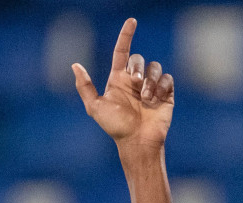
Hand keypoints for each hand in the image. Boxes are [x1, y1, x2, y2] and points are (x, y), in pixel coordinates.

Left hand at [71, 18, 174, 149]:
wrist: (137, 141)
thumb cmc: (115, 127)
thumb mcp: (95, 107)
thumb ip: (85, 87)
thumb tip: (75, 65)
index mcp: (118, 79)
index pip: (122, 51)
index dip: (126, 35)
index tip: (132, 21)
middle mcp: (135, 80)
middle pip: (139, 58)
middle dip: (137, 67)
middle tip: (135, 83)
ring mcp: (151, 86)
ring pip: (154, 67)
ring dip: (149, 81)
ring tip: (146, 98)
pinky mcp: (166, 93)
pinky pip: (167, 78)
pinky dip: (161, 86)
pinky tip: (155, 100)